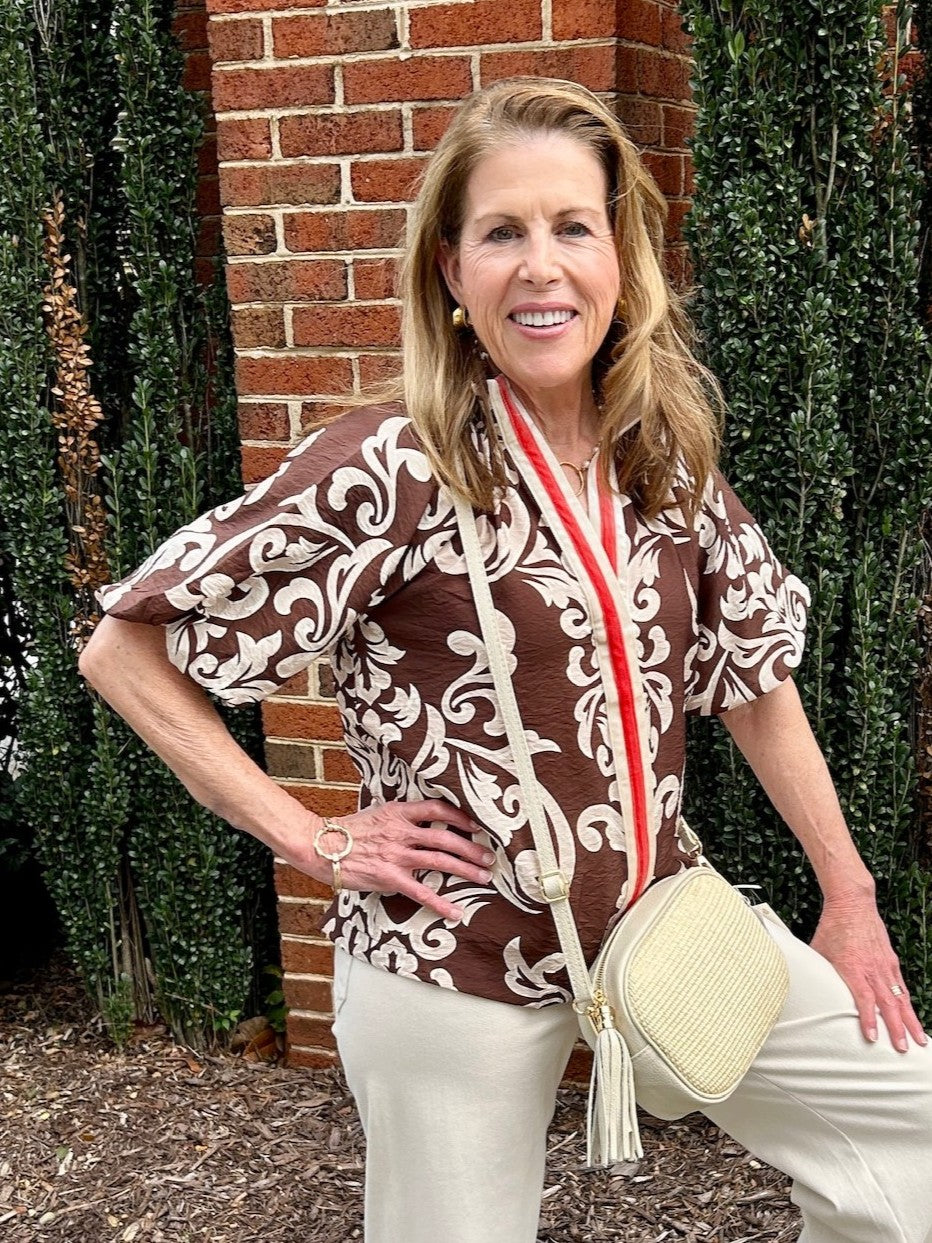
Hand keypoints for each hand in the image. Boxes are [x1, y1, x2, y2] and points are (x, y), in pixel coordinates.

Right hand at [305, 799, 494, 921]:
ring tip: (483, 877)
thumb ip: (400, 818)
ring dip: (465, 870)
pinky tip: (455, 912)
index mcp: (399, 813)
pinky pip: (421, 892)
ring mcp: (397, 855)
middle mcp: (401, 832)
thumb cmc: (348, 831)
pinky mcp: (390, 878)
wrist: (322, 846)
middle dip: (472, 849)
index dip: (460, 816)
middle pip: (446, 838)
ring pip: (440, 861)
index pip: (437, 809)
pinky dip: (440, 904)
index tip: (476, 825)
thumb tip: (421, 822)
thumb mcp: (377, 814)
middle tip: (489, 857)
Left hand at [810, 897, 927, 1052]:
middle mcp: (872, 968)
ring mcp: (885, 964)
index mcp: (853, 966)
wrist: (853, 902)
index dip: (868, 1018)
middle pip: (888, 1002)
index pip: (864, 997)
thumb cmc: (833, 925)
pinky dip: (908, 1003)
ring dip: (910, 1020)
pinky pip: (901, 986)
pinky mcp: (891, 960)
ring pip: (900, 997)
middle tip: (902, 1049)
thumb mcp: (818, 949)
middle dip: (896, 1028)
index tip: (872, 1037)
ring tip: (918, 1040)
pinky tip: (912, 1017)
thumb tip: (804, 985)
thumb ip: (817, 970)